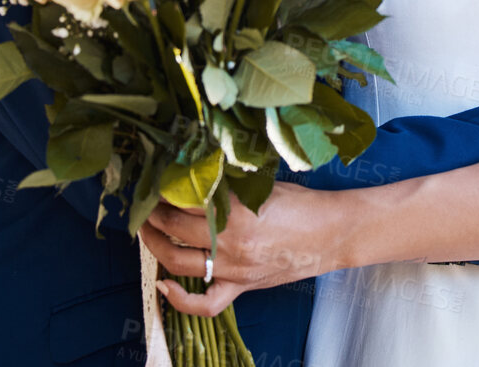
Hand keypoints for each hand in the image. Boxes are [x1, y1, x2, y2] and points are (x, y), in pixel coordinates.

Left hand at [139, 182, 340, 316]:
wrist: (332, 233)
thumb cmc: (302, 203)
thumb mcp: (262, 186)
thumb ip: (228, 185)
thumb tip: (195, 175)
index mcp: (236, 210)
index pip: (185, 197)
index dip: (165, 187)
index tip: (156, 179)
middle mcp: (230, 242)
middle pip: (174, 227)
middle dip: (153, 212)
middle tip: (146, 200)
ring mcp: (234, 269)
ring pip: (178, 262)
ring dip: (155, 245)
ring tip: (147, 229)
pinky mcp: (242, 286)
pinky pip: (205, 304)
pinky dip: (179, 299)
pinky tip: (164, 285)